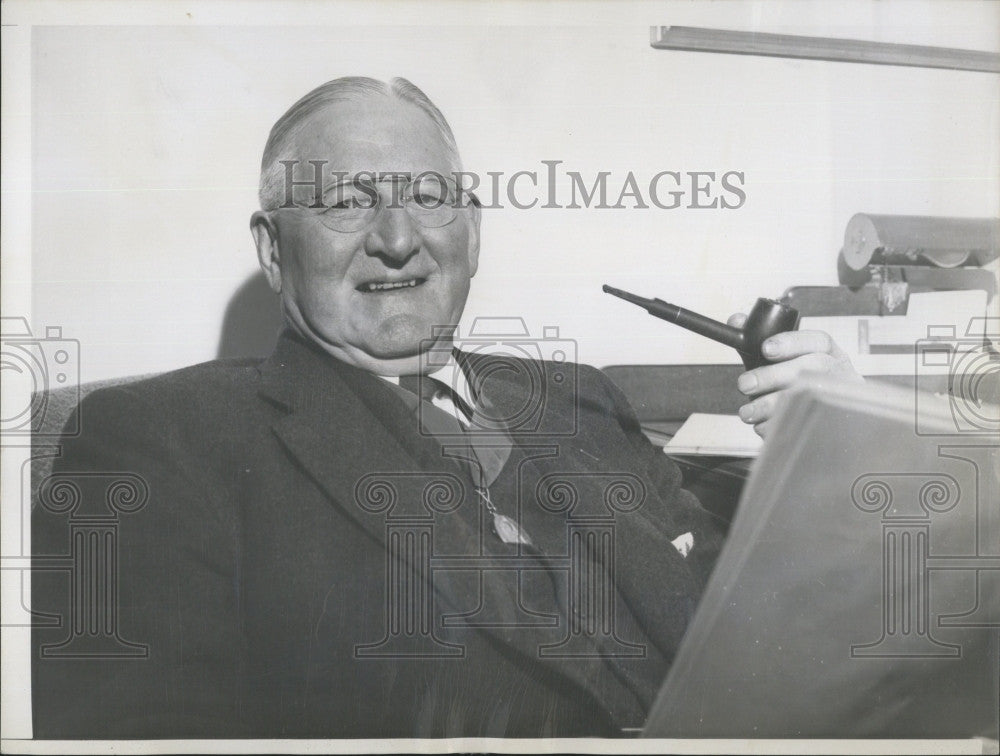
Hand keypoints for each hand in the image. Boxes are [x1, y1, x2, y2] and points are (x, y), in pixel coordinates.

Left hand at [728, 313, 862, 437]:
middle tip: (745, 384)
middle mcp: (840, 374)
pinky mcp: (834, 426)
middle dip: (773, 375)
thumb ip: (761, 343)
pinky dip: (778, 426)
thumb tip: (737, 320)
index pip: (818, 341)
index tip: (766, 348)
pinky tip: (762, 426)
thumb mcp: (786, 362)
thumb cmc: (801, 386)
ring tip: (747, 411)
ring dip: (770, 405)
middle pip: (813, 368)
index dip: (791, 342)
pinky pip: (805, 425)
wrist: (829, 423)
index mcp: (830, 354)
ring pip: (808, 398)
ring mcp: (840, 400)